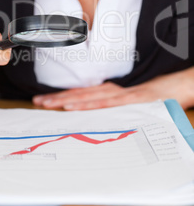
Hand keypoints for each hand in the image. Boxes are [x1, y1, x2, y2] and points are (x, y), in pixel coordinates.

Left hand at [33, 68, 193, 109]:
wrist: (169, 90)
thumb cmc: (144, 100)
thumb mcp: (120, 104)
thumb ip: (103, 107)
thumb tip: (83, 115)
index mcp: (104, 91)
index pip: (77, 94)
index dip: (58, 97)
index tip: (41, 101)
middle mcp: (108, 90)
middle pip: (77, 94)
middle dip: (55, 98)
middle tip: (37, 102)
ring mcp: (118, 95)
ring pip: (87, 97)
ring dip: (65, 100)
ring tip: (48, 104)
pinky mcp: (129, 100)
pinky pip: (105, 104)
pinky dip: (88, 105)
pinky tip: (74, 107)